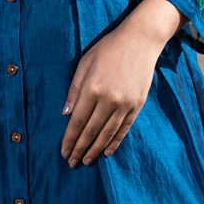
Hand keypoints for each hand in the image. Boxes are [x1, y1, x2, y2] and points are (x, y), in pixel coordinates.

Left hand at [60, 0, 181, 166]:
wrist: (140, 40)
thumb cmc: (108, 49)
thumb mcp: (85, 63)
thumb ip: (75, 90)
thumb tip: (66, 114)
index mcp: (92, 88)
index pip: (77, 121)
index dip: (70, 139)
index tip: (64, 152)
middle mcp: (109, 99)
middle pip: (91, 131)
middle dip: (80, 149)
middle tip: (72, 163)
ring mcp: (125, 104)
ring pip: (107, 134)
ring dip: (95, 150)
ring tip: (86, 161)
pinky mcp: (137, 105)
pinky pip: (123, 129)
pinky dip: (114, 143)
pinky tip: (106, 152)